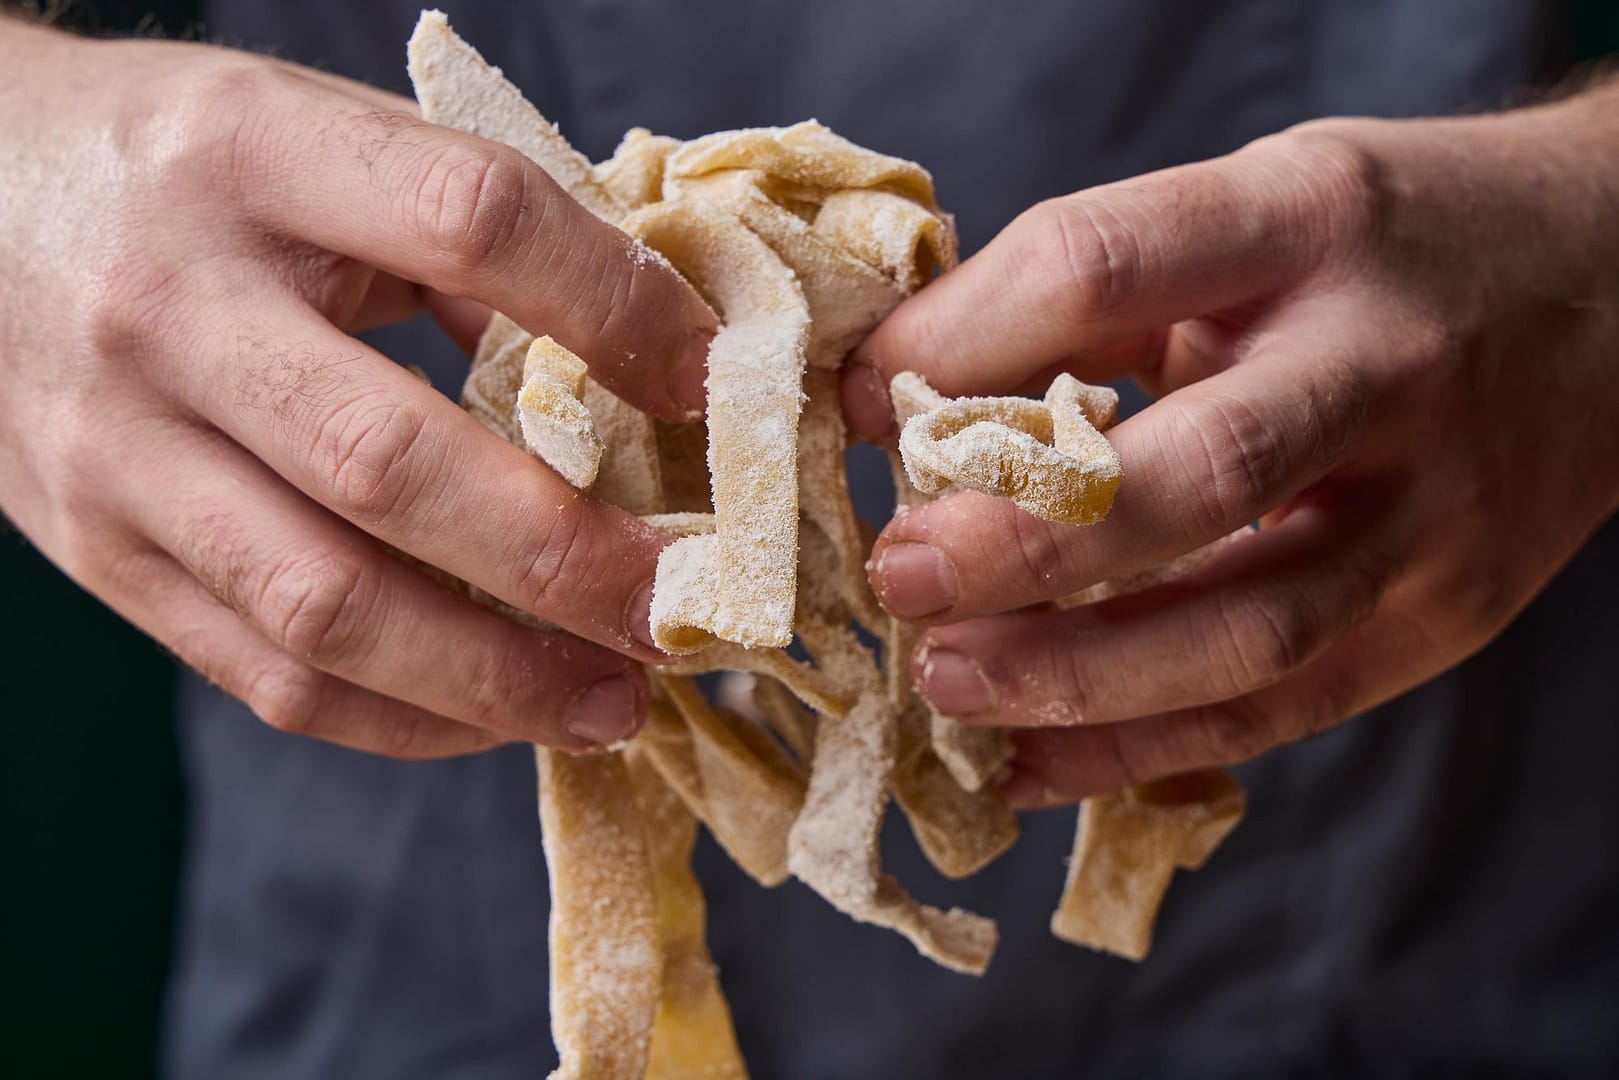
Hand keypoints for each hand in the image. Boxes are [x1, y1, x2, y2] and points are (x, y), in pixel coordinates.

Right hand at [0, 23, 716, 755]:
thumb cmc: (183, 166)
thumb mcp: (318, 137)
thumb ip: (472, 234)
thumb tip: (644, 363)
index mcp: (251, 156)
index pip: (470, 220)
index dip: (614, 309)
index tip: (709, 385)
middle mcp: (169, 307)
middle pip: (390, 463)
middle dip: (566, 559)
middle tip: (680, 609)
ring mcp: (119, 449)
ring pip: (325, 607)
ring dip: (498, 679)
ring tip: (618, 701)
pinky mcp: (102, 552)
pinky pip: (266, 674)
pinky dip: (405, 717)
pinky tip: (500, 715)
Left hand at [847, 85, 1618, 806]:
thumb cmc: (1389, 245)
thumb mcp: (1255, 210)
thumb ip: (1099, 295)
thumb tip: (905, 389)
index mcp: (1311, 219)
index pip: (1106, 264)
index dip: (959, 339)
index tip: (860, 399)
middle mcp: (1389, 362)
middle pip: (1200, 471)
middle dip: (1024, 543)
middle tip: (900, 573)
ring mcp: (1435, 512)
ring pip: (1249, 633)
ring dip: (1076, 679)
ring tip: (947, 683)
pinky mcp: (1446, 620)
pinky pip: (1282, 717)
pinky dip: (1141, 752)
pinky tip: (1033, 766)